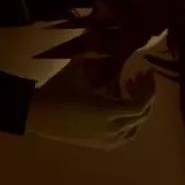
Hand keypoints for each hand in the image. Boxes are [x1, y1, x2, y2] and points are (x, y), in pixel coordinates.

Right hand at [25, 59, 154, 150]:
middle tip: (138, 78)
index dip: (148, 88)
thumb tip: (107, 40)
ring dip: (137, 113)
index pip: (140, 104)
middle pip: (140, 116)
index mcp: (109, 111)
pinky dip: (127, 127)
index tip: (146, 71)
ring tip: (130, 95)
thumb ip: (96, 54)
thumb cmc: (58, 90)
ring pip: (133, 130)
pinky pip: (121, 139)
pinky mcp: (96, 144)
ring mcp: (104, 140)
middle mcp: (111, 129)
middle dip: (144, 96)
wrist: (37, 114)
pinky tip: (120, 114)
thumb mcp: (78, 68)